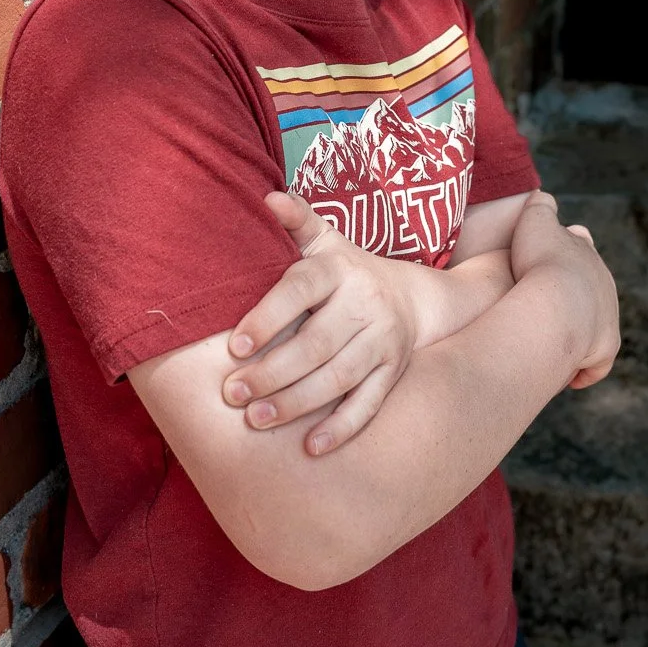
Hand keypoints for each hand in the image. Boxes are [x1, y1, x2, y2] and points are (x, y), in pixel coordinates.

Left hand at [221, 191, 440, 455]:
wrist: (414, 296)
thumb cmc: (347, 270)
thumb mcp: (326, 241)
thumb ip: (297, 221)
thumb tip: (267, 198)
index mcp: (339, 269)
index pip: (300, 290)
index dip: (267, 318)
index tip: (233, 346)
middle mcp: (365, 304)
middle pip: (316, 344)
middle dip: (272, 372)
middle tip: (232, 393)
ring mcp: (383, 341)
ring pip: (338, 379)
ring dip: (296, 403)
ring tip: (256, 420)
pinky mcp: (393, 373)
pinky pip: (369, 405)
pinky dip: (342, 428)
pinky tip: (311, 447)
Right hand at [509, 190, 619, 389]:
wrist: (558, 302)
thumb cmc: (541, 262)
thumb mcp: (535, 221)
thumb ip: (540, 205)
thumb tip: (542, 196)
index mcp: (586, 255)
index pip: (581, 250)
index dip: (565, 255)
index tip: (550, 261)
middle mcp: (603, 284)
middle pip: (591, 288)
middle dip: (573, 294)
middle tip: (547, 304)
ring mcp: (607, 317)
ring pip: (595, 324)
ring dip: (578, 332)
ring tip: (554, 339)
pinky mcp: (604, 348)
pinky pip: (596, 364)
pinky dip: (584, 370)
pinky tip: (570, 376)